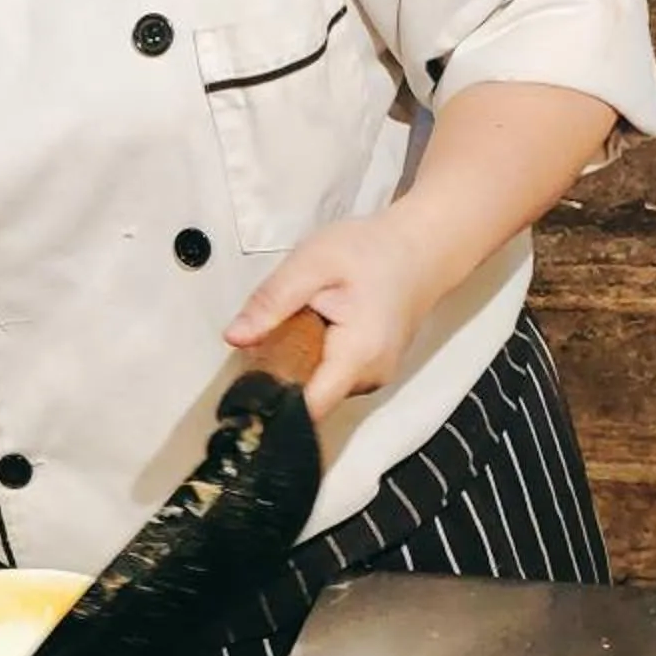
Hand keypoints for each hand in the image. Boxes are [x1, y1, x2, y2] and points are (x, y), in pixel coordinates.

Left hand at [225, 213, 448, 419]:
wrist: (421, 247)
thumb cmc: (371, 250)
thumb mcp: (312, 263)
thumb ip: (272, 301)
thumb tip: (234, 337)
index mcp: (357, 355)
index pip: (307, 408)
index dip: (272, 402)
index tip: (247, 384)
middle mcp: (370, 378)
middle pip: (309, 398)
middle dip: (282, 373)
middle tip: (273, 332)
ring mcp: (375, 378)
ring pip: (319, 389)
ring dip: (299, 365)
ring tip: (301, 323)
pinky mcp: (373, 372)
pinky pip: (333, 378)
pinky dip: (316, 360)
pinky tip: (317, 328)